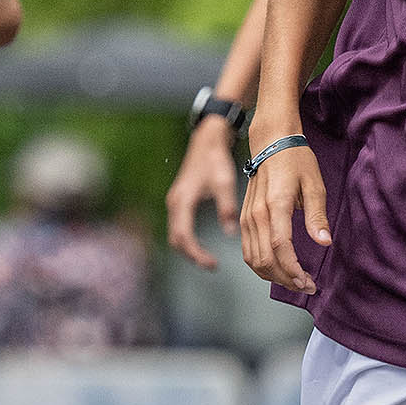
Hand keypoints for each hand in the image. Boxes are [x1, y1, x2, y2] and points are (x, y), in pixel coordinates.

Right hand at [166, 121, 240, 269]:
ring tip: (207, 258)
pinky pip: (178, 226)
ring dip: (188, 248)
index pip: (184, 237)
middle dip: (191, 255)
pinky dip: (187, 238)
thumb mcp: (224, 182)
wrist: (207, 139)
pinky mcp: (179, 200)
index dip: (196, 253)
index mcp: (183, 201)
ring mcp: (175, 201)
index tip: (212, 263)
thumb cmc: (215, 159)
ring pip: (175, 234)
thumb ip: (227, 208)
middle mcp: (175, 203)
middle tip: (210, 264)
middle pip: (176, 239)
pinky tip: (201, 243)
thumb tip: (230, 233)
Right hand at [240, 139, 330, 293]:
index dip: (294, 270)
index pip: (281, 247)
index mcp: (275, 204)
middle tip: (307, 285)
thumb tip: (324, 242)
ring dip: (273, 276)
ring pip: (253, 259)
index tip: (309, 281)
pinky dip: (261, 266)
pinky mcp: (243, 219)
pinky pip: (247, 251)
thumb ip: (317, 216)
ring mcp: (247, 217)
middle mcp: (256, 214)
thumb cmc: (296, 160)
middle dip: (286, 279)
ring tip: (294, 281)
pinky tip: (278, 269)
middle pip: (265, 259)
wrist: (271, 141)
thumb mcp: (314, 184)